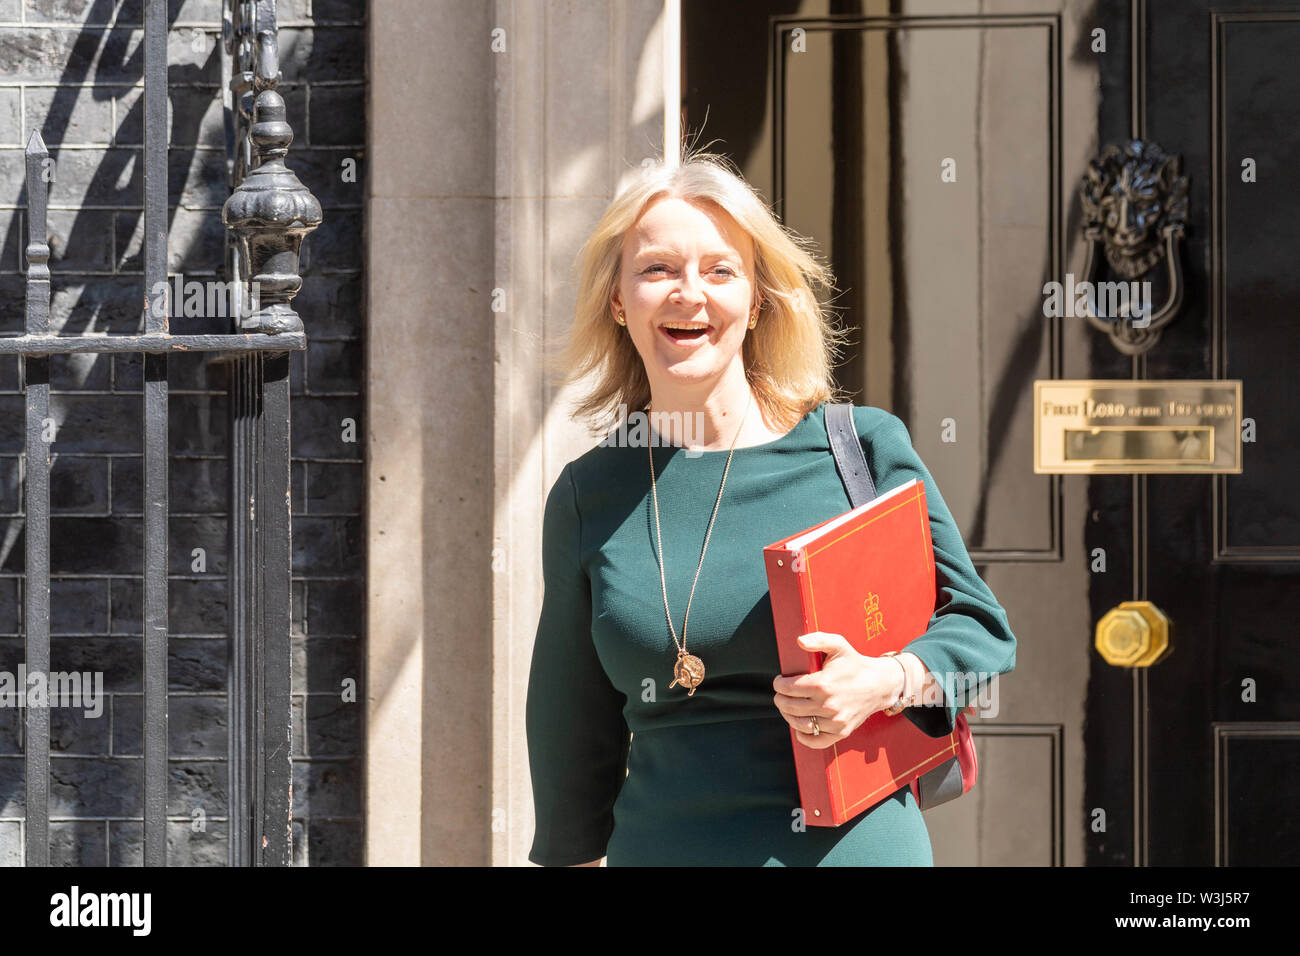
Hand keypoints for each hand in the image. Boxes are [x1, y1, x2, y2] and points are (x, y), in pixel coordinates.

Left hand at [771, 632, 905, 749]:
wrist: (880, 684)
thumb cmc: (855, 664)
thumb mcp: (838, 645)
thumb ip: (818, 639)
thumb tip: (799, 641)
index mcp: (823, 684)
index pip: (787, 688)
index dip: (778, 684)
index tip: (779, 681)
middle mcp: (827, 705)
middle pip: (789, 707)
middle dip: (780, 699)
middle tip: (781, 694)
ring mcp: (834, 721)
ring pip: (798, 724)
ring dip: (788, 715)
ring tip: (788, 707)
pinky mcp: (841, 732)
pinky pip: (815, 741)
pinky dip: (803, 736)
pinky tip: (800, 725)